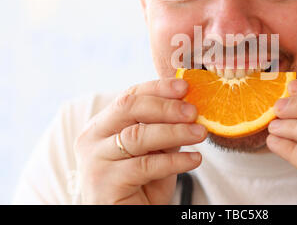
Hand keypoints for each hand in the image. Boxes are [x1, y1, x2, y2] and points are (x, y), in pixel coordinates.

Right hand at [74, 78, 206, 203]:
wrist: (130, 218)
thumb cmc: (142, 185)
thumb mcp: (155, 151)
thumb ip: (164, 129)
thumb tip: (189, 106)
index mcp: (102, 125)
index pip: (129, 96)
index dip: (158, 89)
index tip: (184, 87)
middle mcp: (92, 139)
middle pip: (129, 108)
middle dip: (165, 107)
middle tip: (193, 111)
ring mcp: (95, 160)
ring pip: (138, 136)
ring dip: (175, 132)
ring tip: (200, 133)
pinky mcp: (104, 183)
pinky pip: (146, 165)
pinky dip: (175, 161)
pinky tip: (195, 159)